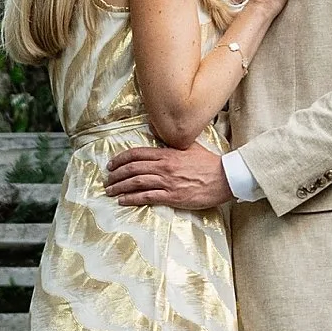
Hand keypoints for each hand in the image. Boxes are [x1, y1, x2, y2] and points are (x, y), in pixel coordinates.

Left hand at [108, 145, 234, 212]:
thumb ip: (172, 140)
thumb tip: (155, 129)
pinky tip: (123, 200)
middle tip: (107, 180)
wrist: (224, 178)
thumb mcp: (190, 146)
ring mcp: (168, 182)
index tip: (111, 164)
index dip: (121, 159)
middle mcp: (164, 167)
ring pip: (137, 182)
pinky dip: (132, 198)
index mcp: (167, 153)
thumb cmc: (208, 163)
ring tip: (110, 191)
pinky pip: (148, 197)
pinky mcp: (173, 196)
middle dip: (116, 174)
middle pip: (133, 168)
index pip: (137, 154)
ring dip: (120, 187)